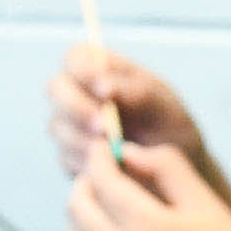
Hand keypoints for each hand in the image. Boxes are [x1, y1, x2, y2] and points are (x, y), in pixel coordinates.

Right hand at [47, 46, 203, 176]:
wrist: (174, 173)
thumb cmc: (169, 128)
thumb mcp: (162, 107)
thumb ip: (136, 92)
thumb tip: (103, 86)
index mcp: (102, 70)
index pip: (75, 58)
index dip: (81, 71)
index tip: (103, 91)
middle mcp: (79, 93)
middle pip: (56, 89)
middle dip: (76, 108)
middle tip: (104, 128)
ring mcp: (70, 125)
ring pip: (57, 126)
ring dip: (83, 139)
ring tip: (114, 151)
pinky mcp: (70, 156)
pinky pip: (66, 157)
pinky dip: (86, 162)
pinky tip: (110, 166)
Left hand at [69, 140, 230, 230]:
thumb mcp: (206, 202)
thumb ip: (166, 167)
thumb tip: (129, 153)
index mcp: (148, 227)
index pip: (101, 180)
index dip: (98, 157)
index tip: (103, 148)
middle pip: (76, 208)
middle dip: (85, 183)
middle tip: (104, 175)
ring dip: (88, 217)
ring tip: (115, 209)